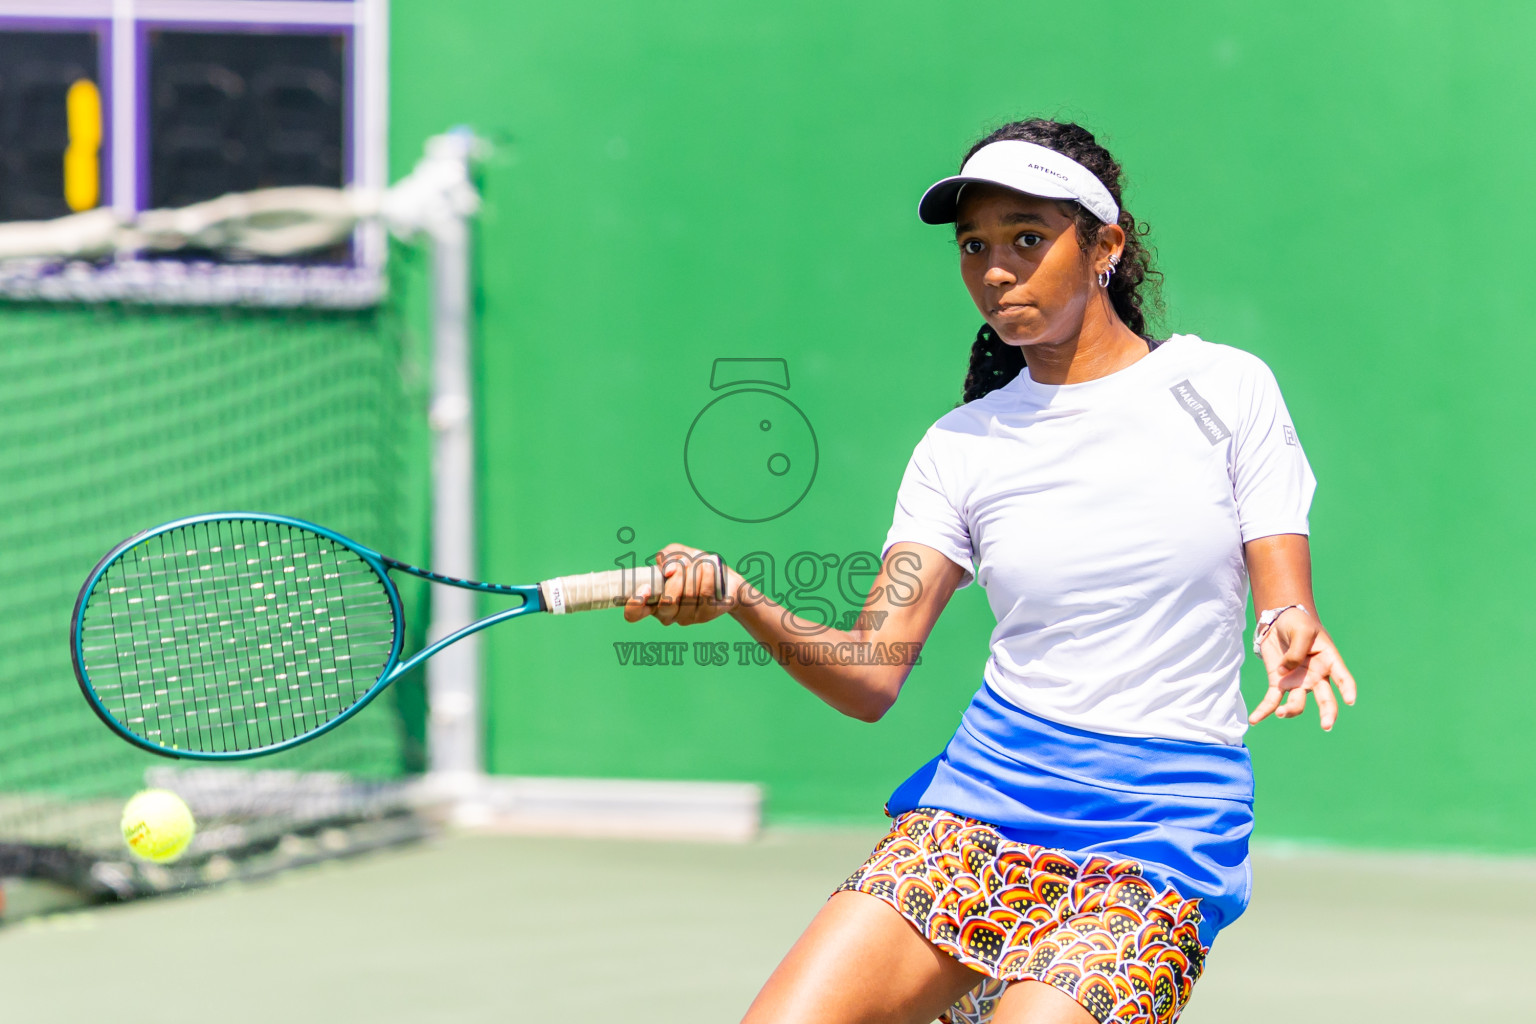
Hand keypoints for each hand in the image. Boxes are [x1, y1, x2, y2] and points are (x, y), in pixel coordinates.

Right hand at [622, 543, 739, 626]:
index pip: (633, 614)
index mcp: (652, 601)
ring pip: (688, 596)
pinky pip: (705, 594)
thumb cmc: (695, 566)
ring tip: (700, 561)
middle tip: (684, 564)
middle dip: (678, 578)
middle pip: (667, 602)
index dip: (635, 604)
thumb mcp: (678, 554)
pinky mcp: (705, 615)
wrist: (723, 577)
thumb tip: (667, 570)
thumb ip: (667, 556)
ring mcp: (686, 617)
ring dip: (694, 572)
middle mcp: (666, 614)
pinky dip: (707, 575)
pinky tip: (709, 566)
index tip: (647, 587)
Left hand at [1248, 608, 1356, 730]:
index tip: (1350, 701)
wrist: (1280, 620)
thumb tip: (1284, 672)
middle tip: (1327, 726)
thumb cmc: (1297, 624)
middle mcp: (1316, 676)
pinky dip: (1263, 711)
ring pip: (1298, 703)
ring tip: (1280, 712)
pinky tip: (1254, 720)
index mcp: (1328, 661)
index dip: (1347, 689)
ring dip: (1290, 710)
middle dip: (1328, 713)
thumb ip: (1296, 652)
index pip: (1342, 678)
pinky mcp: (1278, 683)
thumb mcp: (1301, 631)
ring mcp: (1298, 682)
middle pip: (1325, 698)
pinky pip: (1272, 700)